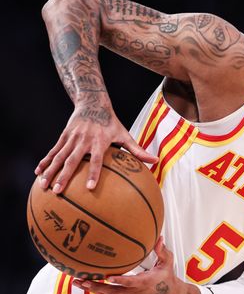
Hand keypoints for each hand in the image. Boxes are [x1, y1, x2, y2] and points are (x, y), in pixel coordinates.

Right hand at [35, 100, 157, 193]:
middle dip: (64, 176)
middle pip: (72, 161)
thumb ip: (138, 150)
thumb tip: (156, 161)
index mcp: (99, 141)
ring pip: (58, 157)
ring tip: (43, 185)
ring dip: (50, 171)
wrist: (92, 103)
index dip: (93, 173)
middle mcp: (83, 140)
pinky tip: (38, 172)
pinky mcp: (63, 136)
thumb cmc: (112, 123)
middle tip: (58, 191)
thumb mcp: (125, 134)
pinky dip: (45, 161)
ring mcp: (71, 138)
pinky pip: (53, 151)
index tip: (89, 188)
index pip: (96, 160)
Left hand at [74, 237, 198, 293]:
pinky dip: (98, 291)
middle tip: (82, 280)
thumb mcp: (167, 263)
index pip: (131, 282)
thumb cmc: (167, 278)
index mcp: (145, 283)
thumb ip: (162, 251)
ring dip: (93, 289)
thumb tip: (159, 238)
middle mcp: (135, 293)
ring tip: (78, 282)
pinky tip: (87, 285)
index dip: (120, 281)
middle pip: (113, 291)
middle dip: (96, 287)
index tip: (108, 277)